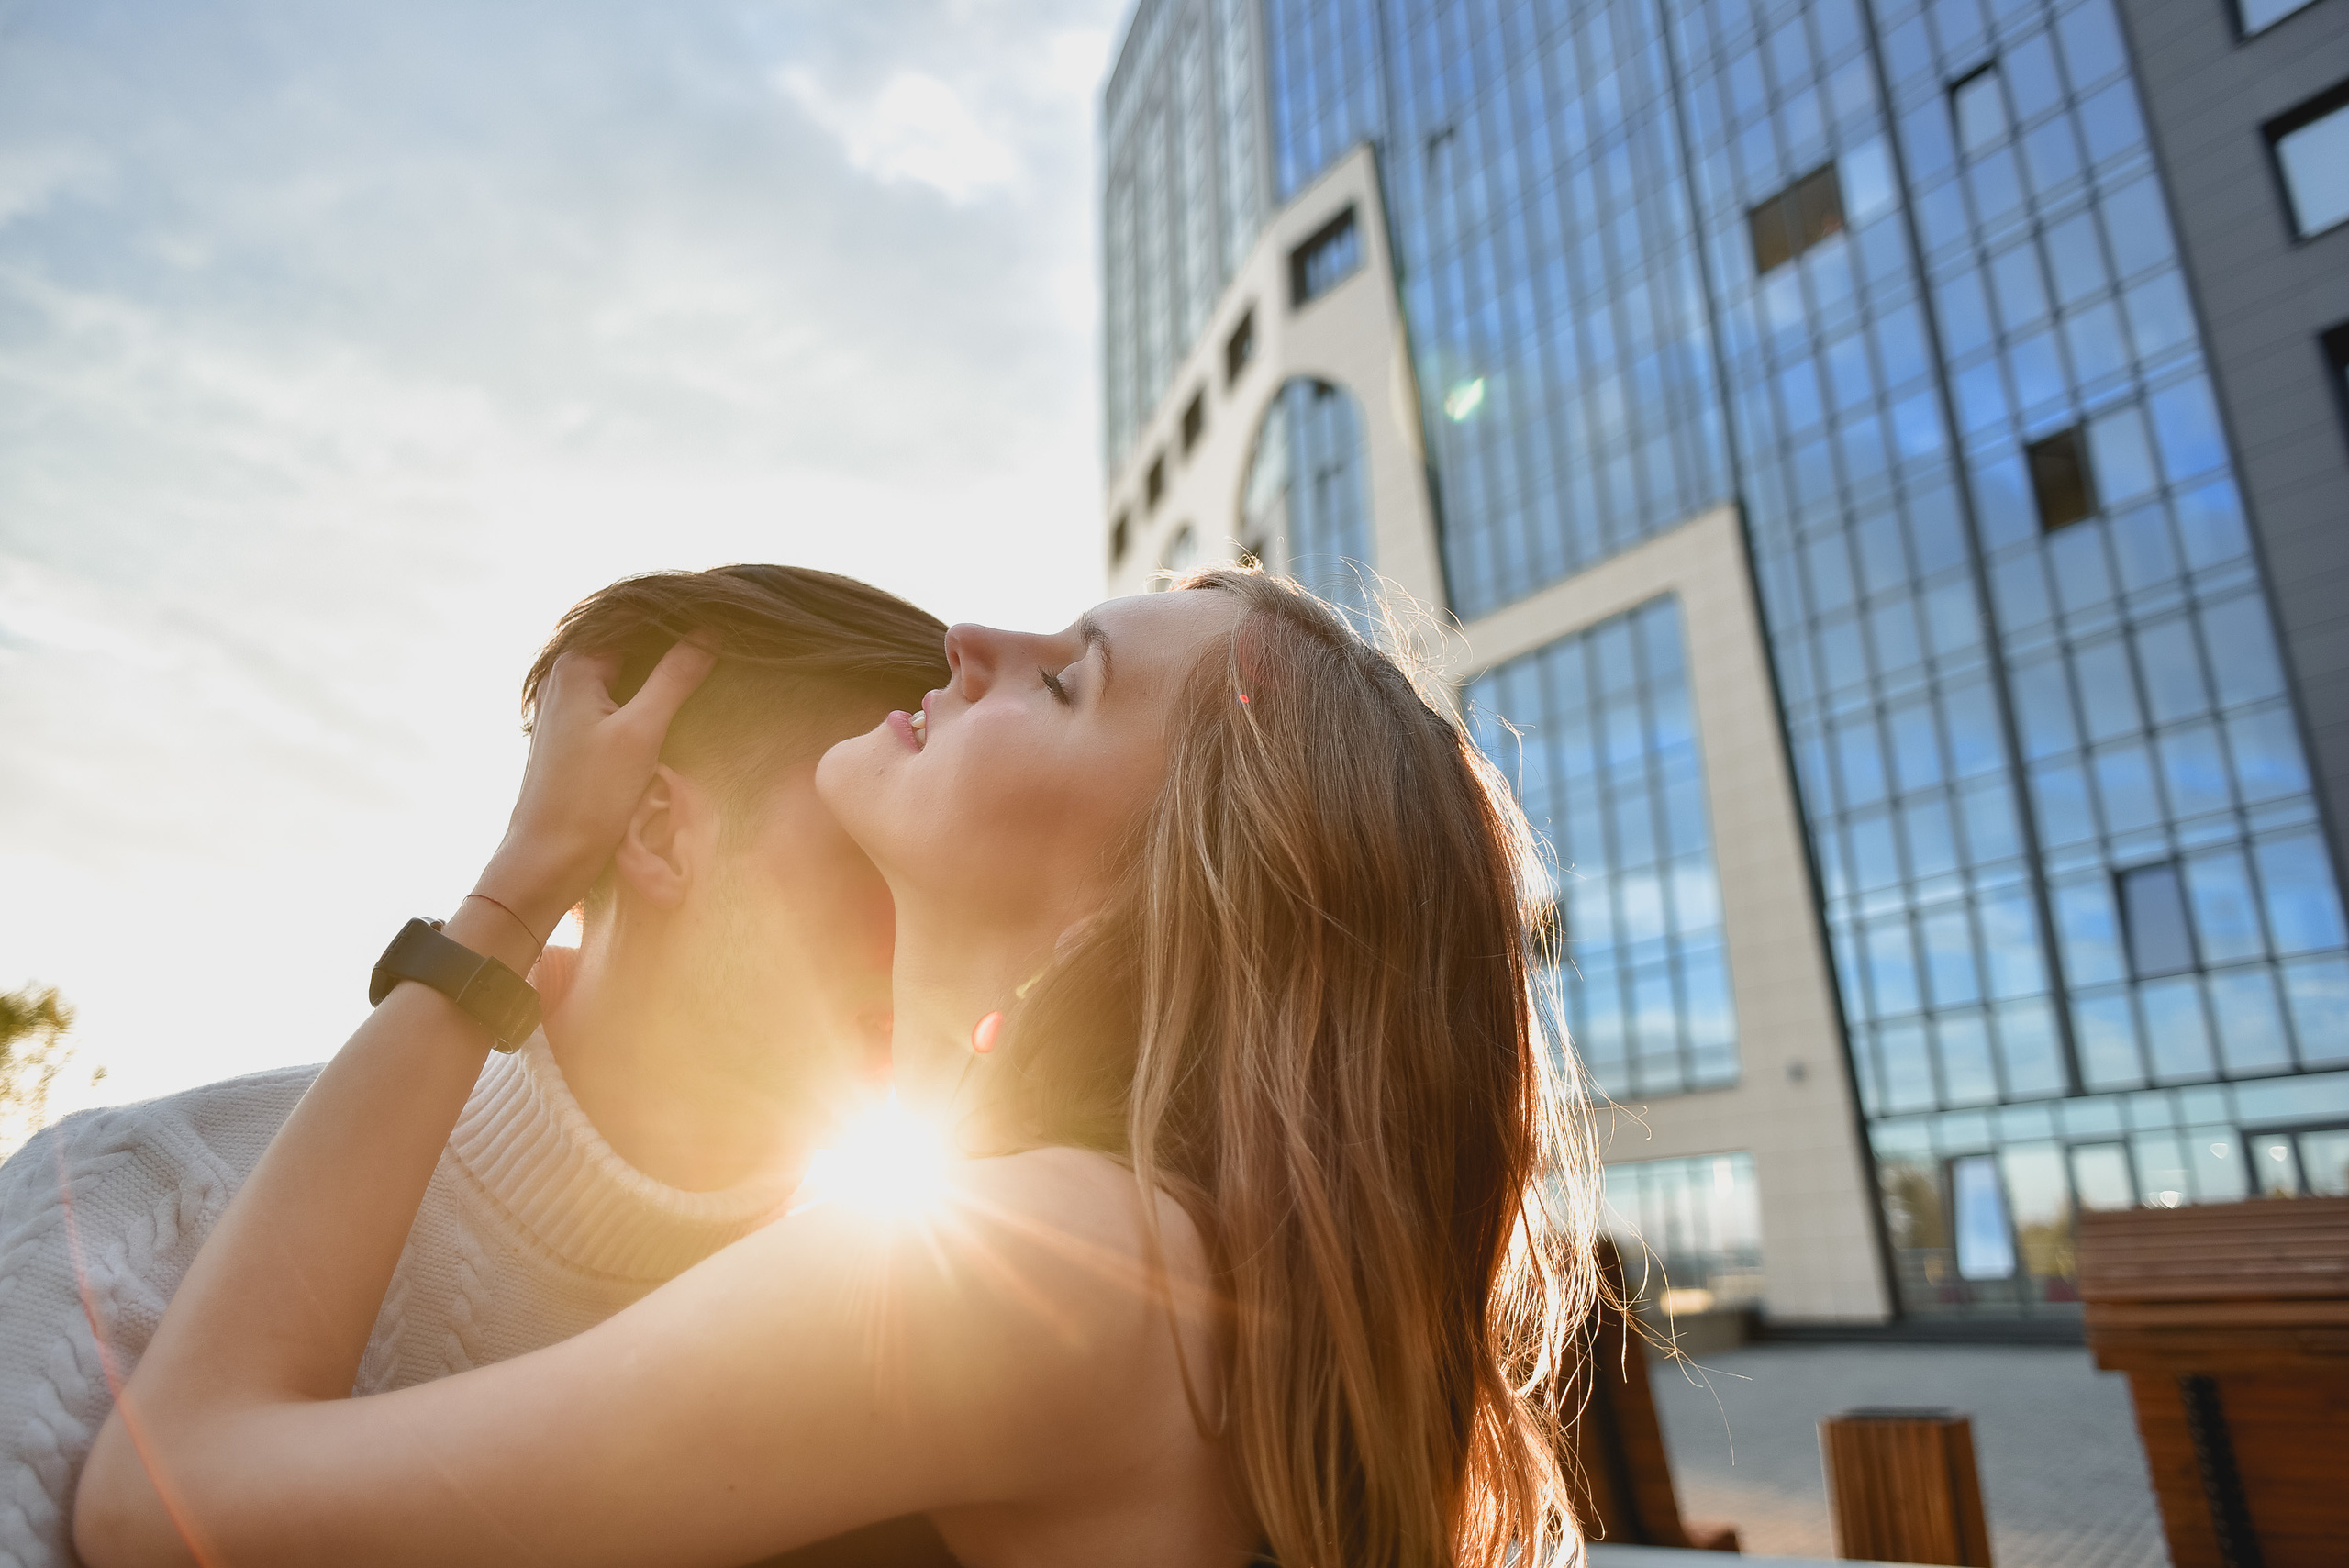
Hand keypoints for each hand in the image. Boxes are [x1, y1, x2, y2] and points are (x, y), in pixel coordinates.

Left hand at [471, 641, 714, 940]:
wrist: (549, 858)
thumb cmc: (590, 796)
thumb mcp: (642, 731)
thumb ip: (676, 677)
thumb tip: (711, 630)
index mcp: (575, 665)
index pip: (633, 619)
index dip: (677, 614)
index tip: (721, 610)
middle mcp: (566, 678)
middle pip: (629, 643)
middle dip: (673, 639)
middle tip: (726, 634)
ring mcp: (569, 707)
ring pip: (625, 671)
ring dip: (662, 668)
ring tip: (711, 659)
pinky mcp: (577, 735)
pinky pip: (619, 698)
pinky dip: (648, 694)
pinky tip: (677, 701)